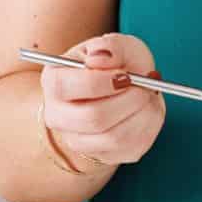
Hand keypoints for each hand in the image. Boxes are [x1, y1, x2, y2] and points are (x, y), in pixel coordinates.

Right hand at [40, 34, 165, 172]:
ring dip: (141, 113)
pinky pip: (130, 147)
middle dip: (128, 100)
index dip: (99, 82)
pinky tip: (147, 110)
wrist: (125, 89)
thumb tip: (99, 58)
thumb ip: (111, 47)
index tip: (126, 76)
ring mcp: (78, 140)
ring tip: (148, 95)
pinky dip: (147, 125)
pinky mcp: (103, 156)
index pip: (65, 87)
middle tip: (144, 86)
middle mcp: (58, 115)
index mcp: (54, 81)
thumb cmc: (118, 64)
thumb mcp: (118, 45)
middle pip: (92, 118)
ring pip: (114, 137)